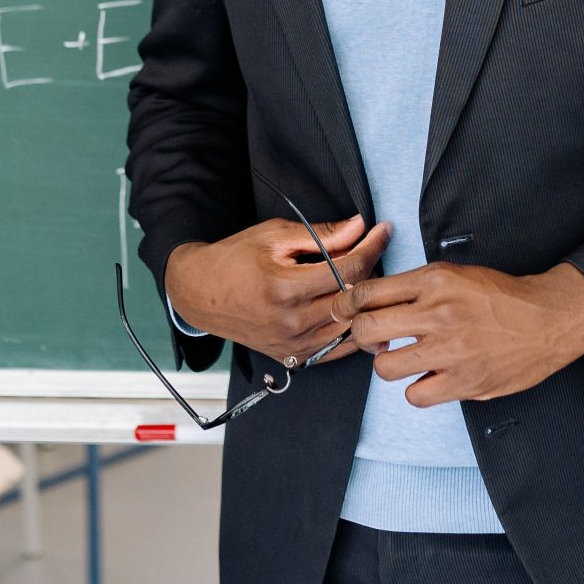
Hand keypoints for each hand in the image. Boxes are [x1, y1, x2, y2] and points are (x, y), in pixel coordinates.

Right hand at [164, 214, 391, 368]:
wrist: (201, 293)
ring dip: (363, 302)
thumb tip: (358, 227)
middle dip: (372, 272)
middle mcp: (290, 322)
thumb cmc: (234, 259)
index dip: (372, 246)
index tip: (383, 231)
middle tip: (373, 252)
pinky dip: (351, 328)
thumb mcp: (274, 235)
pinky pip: (337, 348)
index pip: (347, 268)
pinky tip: (352, 309)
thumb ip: (320, 235)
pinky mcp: (293, 357)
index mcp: (284, 288)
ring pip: (351, 327)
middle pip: (354, 299)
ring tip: (363, 278)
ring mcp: (292, 345)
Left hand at [344, 262, 583, 405]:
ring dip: (389, 365)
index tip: (345, 312)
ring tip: (405, 359)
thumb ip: (416, 287)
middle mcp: (439, 313)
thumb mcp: (457, 274)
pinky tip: (431, 378)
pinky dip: (418, 389)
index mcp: (435, 281)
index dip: (347, 305)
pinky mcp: (465, 381)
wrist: (549, 318)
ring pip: (385, 367)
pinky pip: (415, 396)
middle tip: (372, 339)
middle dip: (360, 336)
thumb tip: (370, 300)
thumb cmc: (502, 296)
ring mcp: (452, 350)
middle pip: (367, 329)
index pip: (369, 292)